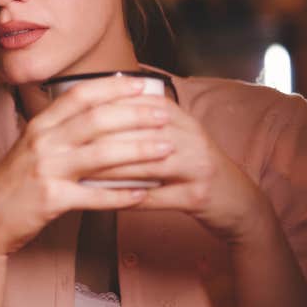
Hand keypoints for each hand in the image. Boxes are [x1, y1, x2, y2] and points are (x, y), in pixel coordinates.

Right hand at [0, 77, 171, 257]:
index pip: (80, 96)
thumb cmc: (15, 181)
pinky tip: (143, 194)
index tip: (142, 86)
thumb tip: (97, 109)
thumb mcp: (31, 145)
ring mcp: (46, 170)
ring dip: (138, 150)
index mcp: (39, 124)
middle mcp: (42, 142)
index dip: (113, 89)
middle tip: (164, 115)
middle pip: (96, 121)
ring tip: (167, 149)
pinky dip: (121, 195)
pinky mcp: (51, 199)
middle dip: (136, 116)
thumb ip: (60, 127)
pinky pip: (94, 196)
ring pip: (101, 155)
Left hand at [87, 96, 274, 244]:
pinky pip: (157, 196)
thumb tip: (94, 110)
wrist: (239, 201)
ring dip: (111, 171)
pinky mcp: (198, 195)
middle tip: (68, 148)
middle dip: (101, 139)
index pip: (137, 104)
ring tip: (80, 175)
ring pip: (146, 164)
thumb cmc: (193, 167)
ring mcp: (198, 165)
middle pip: (139, 131)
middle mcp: (191, 136)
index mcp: (180, 118)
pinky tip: (106, 201)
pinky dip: (129, 198)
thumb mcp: (173, 137)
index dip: (104, 109)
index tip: (71, 116)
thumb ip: (140, 122)